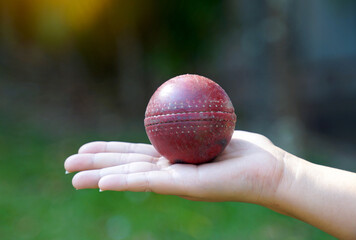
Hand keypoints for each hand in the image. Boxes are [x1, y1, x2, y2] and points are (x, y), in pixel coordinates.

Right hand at [65, 130, 285, 204]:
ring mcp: (174, 182)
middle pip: (125, 166)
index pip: (134, 154)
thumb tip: (180, 104)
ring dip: (100, 176)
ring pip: (130, 177)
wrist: (268, 170)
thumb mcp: (211, 126)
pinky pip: (149, 182)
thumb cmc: (245, 149)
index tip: (87, 148)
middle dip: (96, 166)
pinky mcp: (184, 187)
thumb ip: (191, 120)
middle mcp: (168, 172)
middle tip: (66, 166)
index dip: (109, 151)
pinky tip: (102, 183)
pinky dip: (124, 182)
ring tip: (72, 177)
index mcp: (172, 159)